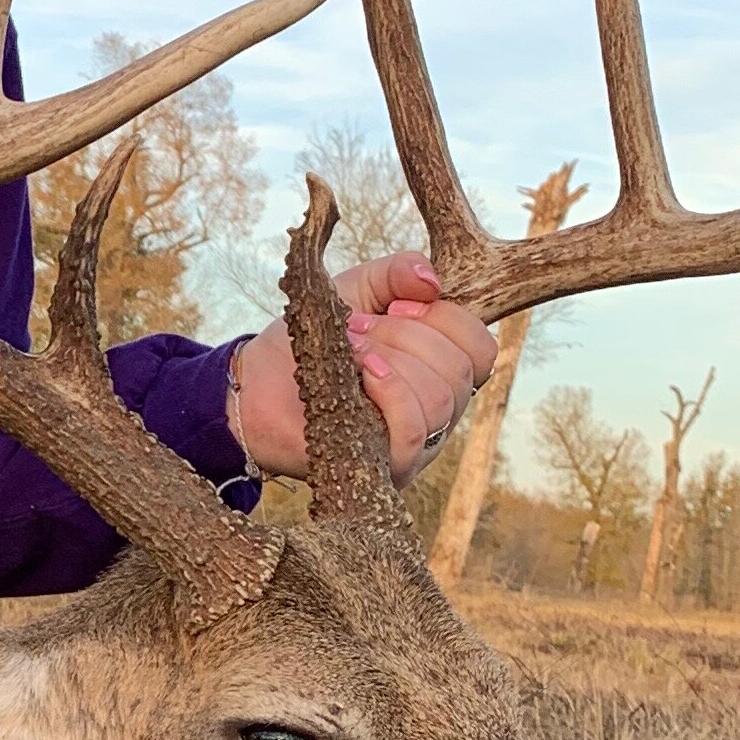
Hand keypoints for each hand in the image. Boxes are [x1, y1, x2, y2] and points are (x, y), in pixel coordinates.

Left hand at [227, 253, 496, 486]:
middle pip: (458, 370)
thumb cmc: (314, 339)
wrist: (258, 381)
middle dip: (405, 335)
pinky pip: (414, 431)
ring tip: (349, 350)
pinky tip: (360, 376)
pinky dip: (390, 392)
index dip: (445, 318)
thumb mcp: (358, 289)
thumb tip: (433, 281)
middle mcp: (440, 410)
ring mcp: (418, 443)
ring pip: (439, 399)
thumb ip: (397, 273)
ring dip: (391, 359)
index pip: (481, 348)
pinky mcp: (388, 466)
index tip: (395, 304)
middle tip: (356, 328)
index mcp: (442, 369)